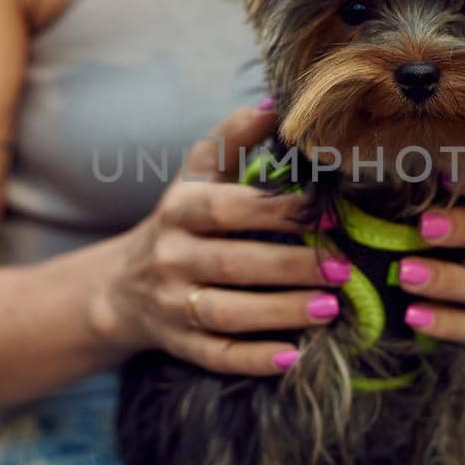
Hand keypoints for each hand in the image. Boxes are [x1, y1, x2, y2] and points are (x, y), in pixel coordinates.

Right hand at [92, 104, 350, 375]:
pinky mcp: (179, 344)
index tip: (328, 214)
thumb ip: (234, 138)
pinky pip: (216, 355)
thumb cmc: (180, 220)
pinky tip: (292, 357)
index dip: (278, 212)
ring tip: (330, 310)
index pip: (229, 208)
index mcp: (180, 210)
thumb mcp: (197, 175)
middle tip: (344, 271)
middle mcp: (171, 257)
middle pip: (234, 263)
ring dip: (281, 313)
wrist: (120, 287)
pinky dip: (253, 360)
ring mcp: (172, 305)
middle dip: (291, 268)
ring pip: (227, 313)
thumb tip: (278, 104)